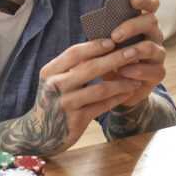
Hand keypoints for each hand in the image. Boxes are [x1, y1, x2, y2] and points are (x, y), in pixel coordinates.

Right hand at [31, 40, 145, 148]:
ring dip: (121, 83)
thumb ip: (71, 66)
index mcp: (49, 72)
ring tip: (136, 78)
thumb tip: (99, 45)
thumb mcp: (54, 80)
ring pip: (100, 89)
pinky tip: (128, 93)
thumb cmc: (52, 101)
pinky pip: (101, 106)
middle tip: (133, 52)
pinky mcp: (75, 121)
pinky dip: (117, 98)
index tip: (113, 41)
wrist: (39, 134)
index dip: (95, 46)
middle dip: (115, 59)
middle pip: (90, 68)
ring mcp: (65, 104)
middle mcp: (55, 86)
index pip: (74, 53)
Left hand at [107, 0, 166, 107]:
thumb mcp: (106, 45)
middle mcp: (153, 35)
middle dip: (132, 26)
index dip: (145, 0)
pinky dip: (137, 70)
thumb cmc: (110, 59)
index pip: (151, 5)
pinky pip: (153, 70)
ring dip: (135, 50)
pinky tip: (123, 72)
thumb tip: (93, 25)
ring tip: (122, 55)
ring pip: (152, 47)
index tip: (132, 1)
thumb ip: (104, 33)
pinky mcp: (158, 73)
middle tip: (114, 36)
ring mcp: (158, 54)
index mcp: (142, 23)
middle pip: (151, 21)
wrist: (117, 88)